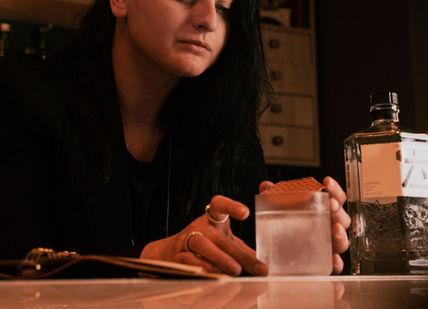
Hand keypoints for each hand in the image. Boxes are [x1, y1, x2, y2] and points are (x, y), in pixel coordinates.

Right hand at [140, 195, 267, 275]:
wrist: (170, 253)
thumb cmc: (202, 243)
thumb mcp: (222, 240)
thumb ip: (241, 249)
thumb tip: (263, 262)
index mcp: (212, 219)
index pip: (219, 205)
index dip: (231, 206)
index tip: (245, 213)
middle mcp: (199, 227)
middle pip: (218, 236)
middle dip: (237, 252)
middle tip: (254, 264)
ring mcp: (187, 241)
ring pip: (203, 247)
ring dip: (220, 259)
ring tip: (236, 270)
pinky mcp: (178, 256)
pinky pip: (191, 263)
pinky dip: (204, 270)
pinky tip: (216, 277)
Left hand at [259, 176, 350, 273]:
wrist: (279, 249)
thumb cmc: (287, 223)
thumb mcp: (279, 207)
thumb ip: (274, 196)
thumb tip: (266, 185)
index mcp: (324, 211)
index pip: (336, 198)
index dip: (334, 189)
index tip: (326, 181)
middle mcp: (330, 228)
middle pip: (343, 219)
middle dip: (338, 210)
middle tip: (330, 203)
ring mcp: (328, 245)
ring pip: (343, 241)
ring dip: (341, 234)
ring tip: (335, 228)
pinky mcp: (323, 262)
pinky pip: (335, 265)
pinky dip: (336, 262)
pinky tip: (332, 258)